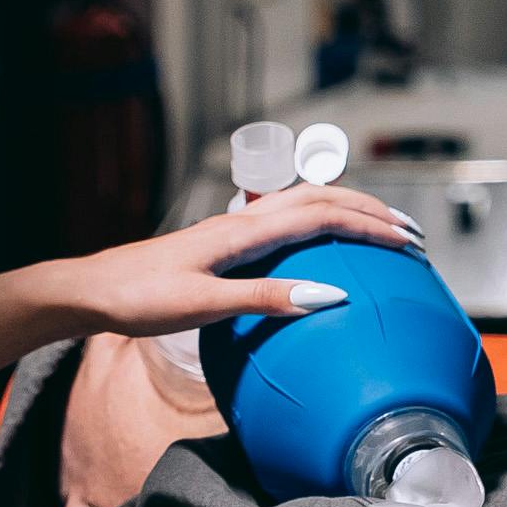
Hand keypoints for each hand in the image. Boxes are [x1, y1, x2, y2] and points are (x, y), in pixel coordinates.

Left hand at [46, 186, 423, 337]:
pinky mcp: (226, 241)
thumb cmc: (141, 300)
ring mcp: (234, 228)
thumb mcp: (205, 306)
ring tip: (382, 229)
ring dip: (348, 211)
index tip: (407, 243)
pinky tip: (326, 241)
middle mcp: (243, 221)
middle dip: (371, 212)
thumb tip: (330, 295)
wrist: (94, 291)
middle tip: (412, 234)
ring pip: (304, 203)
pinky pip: (287, 218)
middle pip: (321, 199)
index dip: (369, 227)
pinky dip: (321, 220)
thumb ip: (267, 299)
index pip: (322, 217)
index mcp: (243, 233)